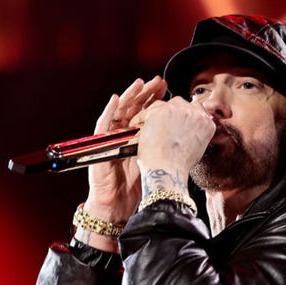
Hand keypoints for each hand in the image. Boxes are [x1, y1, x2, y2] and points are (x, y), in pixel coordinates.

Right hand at [86, 76, 166, 221]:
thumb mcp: (154, 158)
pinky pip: (102, 124)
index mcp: (136, 135)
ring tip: (140, 84)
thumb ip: (163, 143)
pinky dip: (108, 111)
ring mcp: (109, 137)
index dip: (155, 99)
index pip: (146, 111)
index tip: (168, 88)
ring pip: (119, 111)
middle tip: (159, 81)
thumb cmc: (135, 183)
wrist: (117, 202)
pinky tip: (115, 99)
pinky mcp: (99, 144)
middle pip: (134, 107)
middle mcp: (122, 133)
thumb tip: (186, 128)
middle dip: (146, 93)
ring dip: (129, 96)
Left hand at [133, 96, 213, 188]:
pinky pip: (146, 111)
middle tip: (158, 125)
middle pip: (178, 104)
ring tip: (147, 128)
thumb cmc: (178, 166)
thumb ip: (194, 134)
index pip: (194, 109)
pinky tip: (137, 128)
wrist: (167, 170)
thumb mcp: (197, 148)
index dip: (181, 115)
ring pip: (162, 105)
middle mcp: (194, 113)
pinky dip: (140, 119)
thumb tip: (186, 130)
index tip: (173, 121)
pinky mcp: (160, 112)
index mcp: (206, 122)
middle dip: (167, 113)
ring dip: (154, 115)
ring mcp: (177, 110)